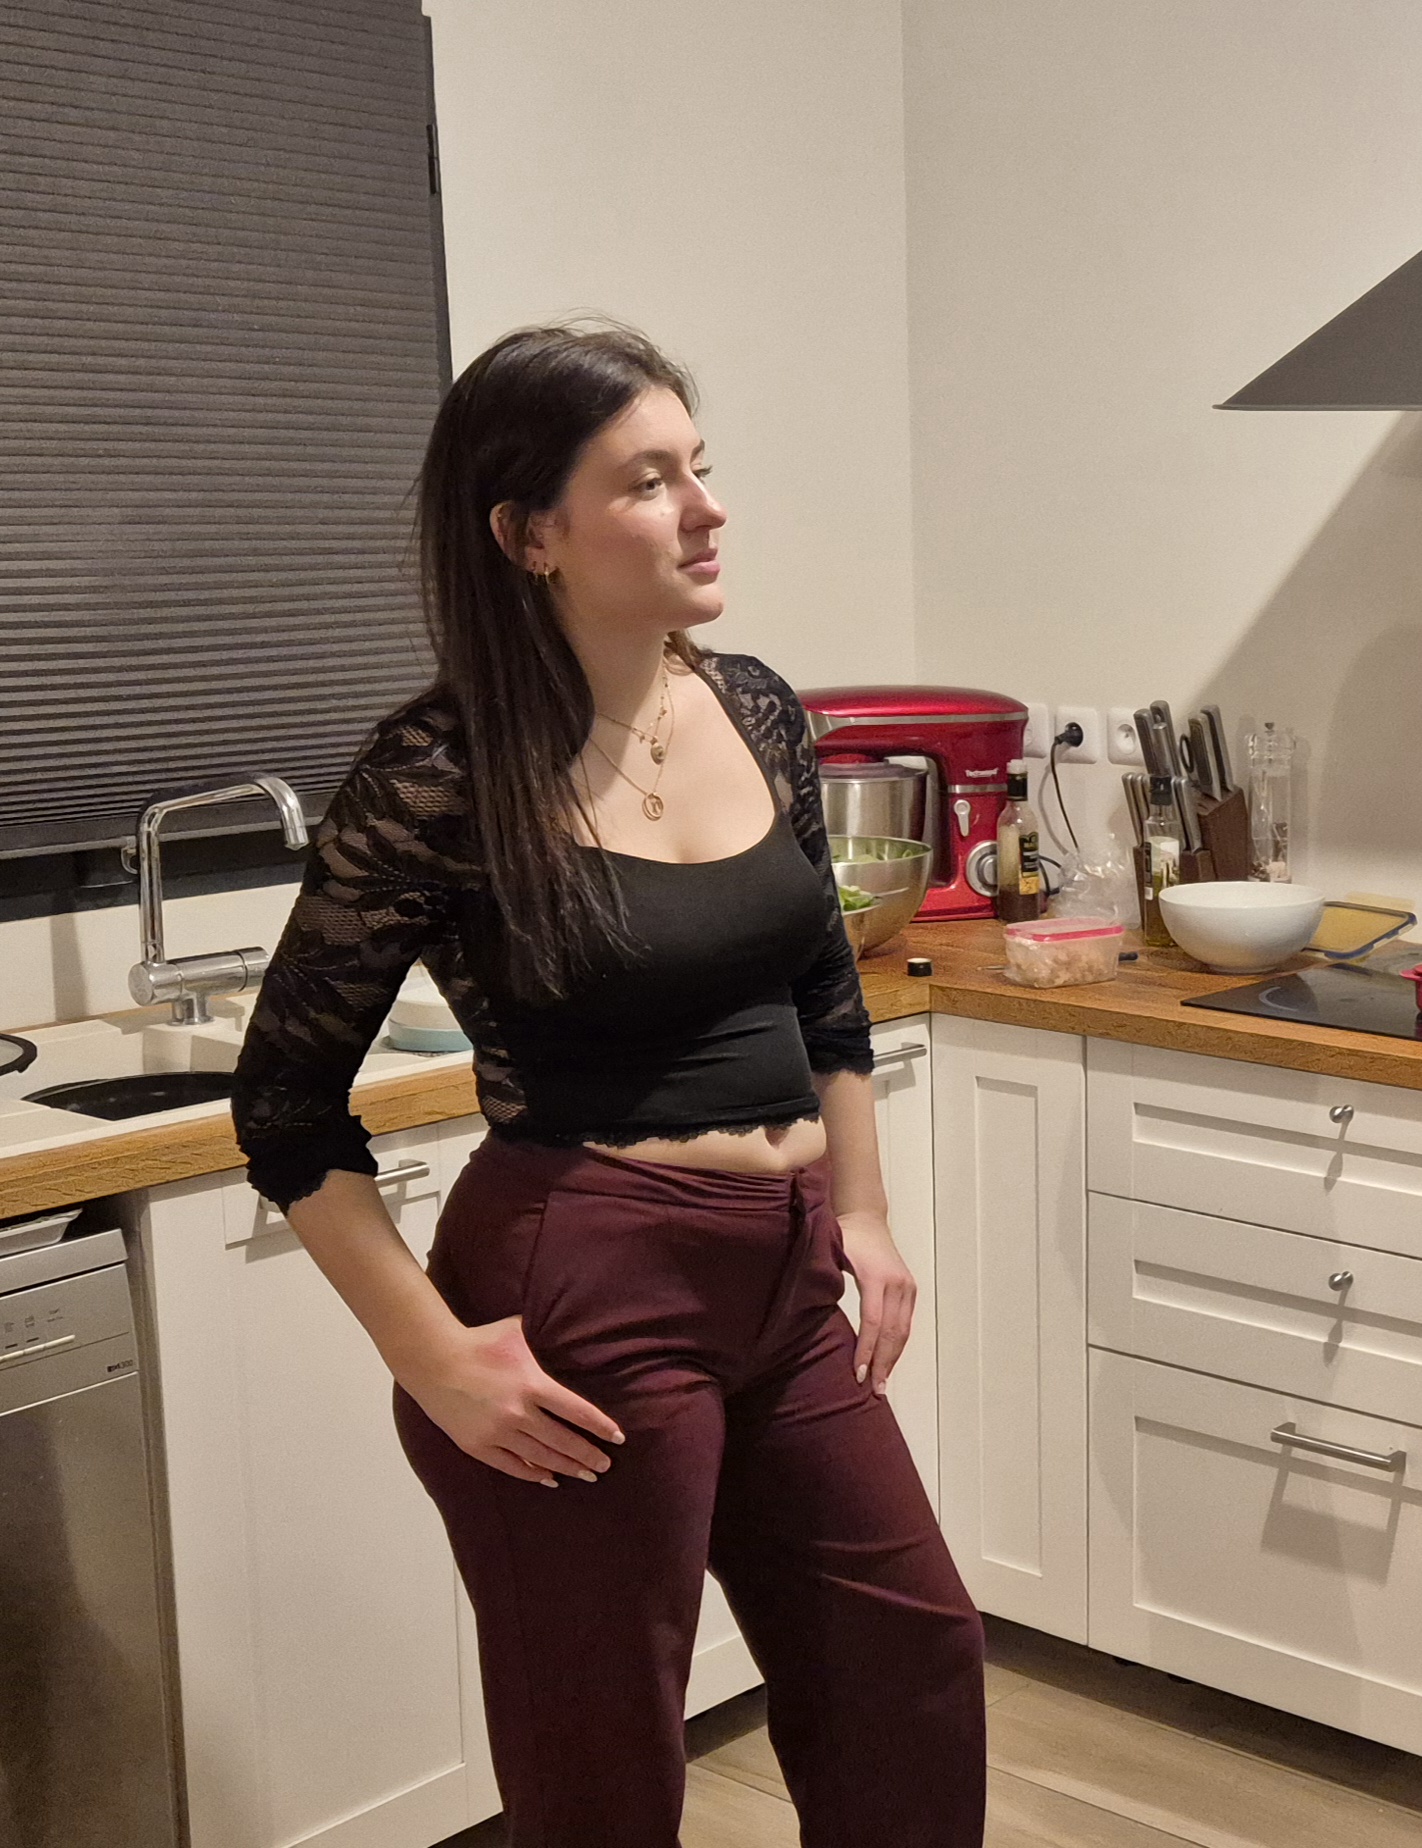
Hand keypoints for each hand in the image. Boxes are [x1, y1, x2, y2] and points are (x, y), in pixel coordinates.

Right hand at [400, 1315, 624, 1487]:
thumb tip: (569, 1326)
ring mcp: (497, 1432)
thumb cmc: (479, 1342)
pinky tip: (548, 1479)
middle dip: (587, 1455)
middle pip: (562, 1441)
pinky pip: (511, 1466)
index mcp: (532, 1384)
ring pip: (541, 1457)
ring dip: (566, 1468)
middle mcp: (518, 1413)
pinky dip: (532, 1474)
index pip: (577, 1411)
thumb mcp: (516, 1331)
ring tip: (585, 1475)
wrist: (434, 1360)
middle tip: (605, 1466)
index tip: (617, 1439)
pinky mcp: (477, 1445)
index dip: (600, 1427)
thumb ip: (543, 1335)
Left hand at [836, 1209, 916, 1395]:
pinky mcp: (911, 1290)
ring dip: (892, 1359)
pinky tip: (886, 1364)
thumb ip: (823, 1281)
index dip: (866, 1349)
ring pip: (903, 1331)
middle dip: (882, 1363)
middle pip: (892, 1332)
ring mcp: (907, 1287)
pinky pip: (905, 1324)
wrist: (867, 1219)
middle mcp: (897, 1283)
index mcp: (876, 1276)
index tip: (858, 1373)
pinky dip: (896, 1346)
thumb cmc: (843, 1237)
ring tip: (881, 1384)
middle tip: (873, 1390)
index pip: (873, 1321)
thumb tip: (806, 1315)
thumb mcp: (831, 1254)